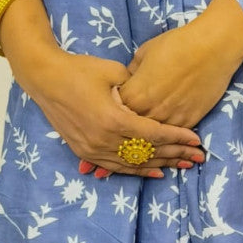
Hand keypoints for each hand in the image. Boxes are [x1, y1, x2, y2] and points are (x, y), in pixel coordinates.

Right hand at [11, 48, 204, 177]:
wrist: (44, 79)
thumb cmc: (80, 70)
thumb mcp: (113, 72)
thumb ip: (137, 88)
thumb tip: (156, 99)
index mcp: (114, 119)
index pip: (154, 134)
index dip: (177, 137)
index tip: (196, 139)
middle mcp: (104, 140)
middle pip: (148, 152)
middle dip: (176, 154)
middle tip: (197, 157)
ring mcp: (92, 149)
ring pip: (134, 163)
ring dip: (161, 165)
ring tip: (183, 166)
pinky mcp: (85, 152)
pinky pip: (116, 167)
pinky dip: (137, 170)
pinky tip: (156, 172)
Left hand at [119, 0, 242, 126]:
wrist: (212, 47)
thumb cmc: (176, 44)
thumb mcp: (144, 52)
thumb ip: (132, 72)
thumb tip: (129, 81)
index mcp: (135, 95)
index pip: (115, 111)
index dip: (116, 107)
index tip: (120, 102)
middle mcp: (151, 112)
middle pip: (133, 127)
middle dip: (131, 121)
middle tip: (135, 114)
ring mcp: (172, 119)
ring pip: (154, 136)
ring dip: (151, 130)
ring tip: (152, 121)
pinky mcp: (190, 121)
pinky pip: (174, 134)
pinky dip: (170, 131)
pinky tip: (169, 123)